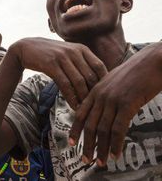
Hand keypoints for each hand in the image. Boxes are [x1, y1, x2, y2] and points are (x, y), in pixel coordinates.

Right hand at [12, 37, 107, 108]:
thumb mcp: (67, 53)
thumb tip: (96, 79)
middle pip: (90, 76)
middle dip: (94, 93)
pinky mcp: (51, 65)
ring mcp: (62, 57)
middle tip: (96, 107)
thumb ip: (81, 62)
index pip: (100, 66)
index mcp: (81, 48)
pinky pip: (65, 84)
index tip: (104, 96)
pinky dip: (71, 97)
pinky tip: (73, 106)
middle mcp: (74, 51)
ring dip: (83, 98)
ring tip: (86, 110)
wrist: (26, 48)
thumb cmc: (49, 53)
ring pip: (79, 81)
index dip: (104, 82)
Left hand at [69, 42, 161, 166]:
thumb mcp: (115, 81)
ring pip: (102, 130)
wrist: (153, 60)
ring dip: (101, 149)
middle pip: (89, 125)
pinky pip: (118, 128)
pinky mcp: (127, 104)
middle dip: (87, 145)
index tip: (71, 143)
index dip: (75, 129)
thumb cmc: (137, 71)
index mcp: (96, 90)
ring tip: (100, 163)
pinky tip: (116, 154)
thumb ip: (106, 95)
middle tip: (85, 160)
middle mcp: (101, 96)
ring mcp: (113, 100)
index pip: (80, 113)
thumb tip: (105, 111)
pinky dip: (116, 144)